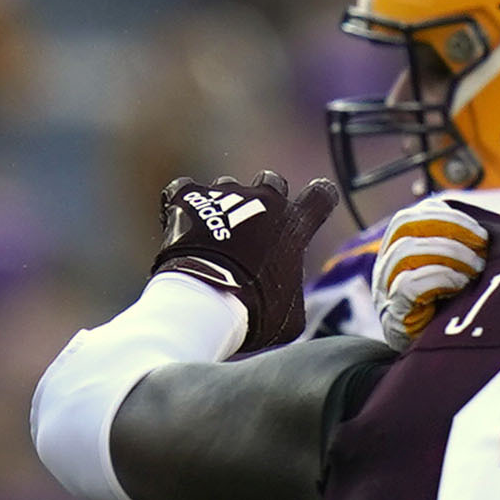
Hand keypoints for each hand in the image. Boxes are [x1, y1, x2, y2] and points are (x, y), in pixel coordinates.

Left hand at [150, 171, 326, 351]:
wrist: (204, 300)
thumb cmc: (253, 313)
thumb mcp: (290, 317)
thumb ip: (292, 296)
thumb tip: (287, 304)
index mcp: (294, 225)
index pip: (321, 195)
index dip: (318, 200)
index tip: (311, 208)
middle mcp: (264, 199)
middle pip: (272, 182)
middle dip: (265, 199)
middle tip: (252, 227)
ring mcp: (224, 193)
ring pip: (227, 185)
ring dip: (222, 205)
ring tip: (210, 237)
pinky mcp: (187, 196)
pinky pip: (184, 189)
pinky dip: (182, 204)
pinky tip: (178, 225)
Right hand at [368, 195, 499, 340]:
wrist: (441, 365)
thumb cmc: (455, 316)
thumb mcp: (462, 275)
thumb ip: (466, 250)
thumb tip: (492, 228)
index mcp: (402, 249)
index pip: (414, 215)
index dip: (449, 216)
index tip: (482, 233)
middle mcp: (387, 265)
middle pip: (405, 224)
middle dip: (450, 228)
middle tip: (481, 246)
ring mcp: (385, 290)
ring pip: (406, 251)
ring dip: (450, 254)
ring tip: (475, 271)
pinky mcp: (392, 315)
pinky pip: (408, 284)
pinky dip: (440, 278)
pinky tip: (461, 288)